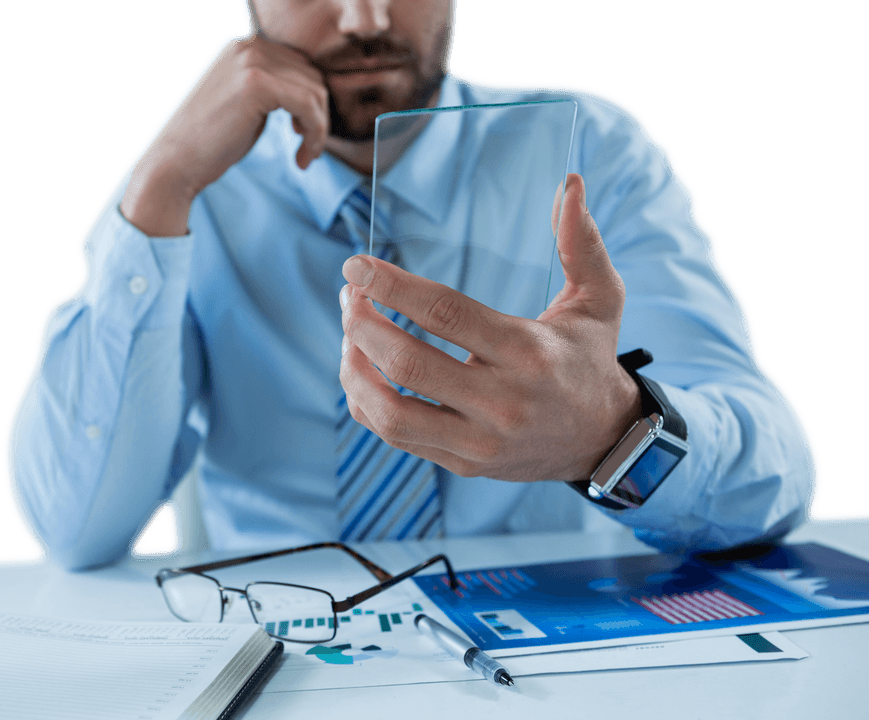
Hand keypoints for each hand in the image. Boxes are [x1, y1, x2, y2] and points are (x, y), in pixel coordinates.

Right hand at [120, 34, 328, 236]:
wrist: (174, 162)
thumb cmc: (209, 141)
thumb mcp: (245, 103)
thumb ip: (275, 88)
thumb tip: (317, 92)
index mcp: (242, 42)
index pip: (298, 62)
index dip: (309, 99)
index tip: (301, 131)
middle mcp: (247, 42)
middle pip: (311, 73)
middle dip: (317, 114)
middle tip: (307, 146)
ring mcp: (251, 58)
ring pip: (315, 90)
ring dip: (319, 128)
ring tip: (306, 155)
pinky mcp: (257, 82)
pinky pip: (309, 105)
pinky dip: (316, 134)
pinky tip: (302, 158)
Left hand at [338, 174, 641, 481]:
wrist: (603, 440)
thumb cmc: (589, 358)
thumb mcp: (601, 300)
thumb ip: (582, 242)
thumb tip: (571, 181)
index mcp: (528, 352)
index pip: (443, 314)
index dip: (391, 286)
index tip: (356, 266)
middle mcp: (502, 401)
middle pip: (406, 362)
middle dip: (361, 322)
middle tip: (349, 296)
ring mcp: (479, 439)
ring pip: (390, 411)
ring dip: (353, 368)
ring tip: (348, 334)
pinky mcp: (462, 462)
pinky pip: (394, 435)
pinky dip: (365, 401)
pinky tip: (360, 370)